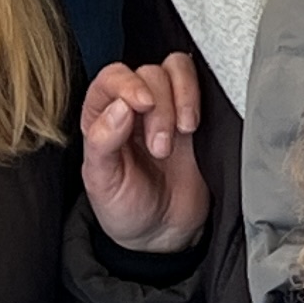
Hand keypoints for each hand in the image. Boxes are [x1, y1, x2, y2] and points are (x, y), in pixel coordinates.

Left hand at [80, 52, 206, 253]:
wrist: (165, 232)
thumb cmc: (127, 208)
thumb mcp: (103, 183)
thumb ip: (103, 143)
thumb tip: (120, 106)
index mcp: (102, 117)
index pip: (111, 78)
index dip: (127, 84)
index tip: (142, 105)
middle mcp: (133, 107)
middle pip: (148, 74)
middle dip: (160, 107)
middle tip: (161, 148)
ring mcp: (167, 108)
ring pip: (175, 70)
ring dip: (182, 96)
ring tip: (184, 132)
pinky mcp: (195, 115)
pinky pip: (201, 84)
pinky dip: (199, 96)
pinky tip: (195, 127)